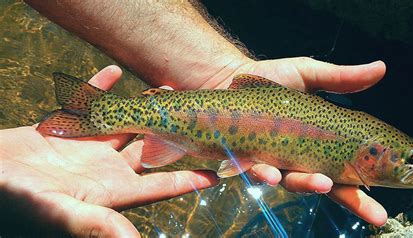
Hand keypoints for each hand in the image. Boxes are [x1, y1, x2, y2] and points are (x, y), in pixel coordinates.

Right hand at [0, 66, 217, 236]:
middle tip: (197, 115)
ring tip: (167, 90)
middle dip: (173, 134)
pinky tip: (112, 73)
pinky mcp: (65, 131)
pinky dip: (98, 89)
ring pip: (124, 124)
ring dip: (144, 107)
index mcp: (111, 190)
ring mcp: (86, 149)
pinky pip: (87, 105)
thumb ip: (96, 223)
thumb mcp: (58, 212)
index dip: (189, 178)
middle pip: (150, 150)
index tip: (217, 171)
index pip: (161, 185)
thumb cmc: (15, 201)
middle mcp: (105, 169)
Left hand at [204, 57, 387, 225]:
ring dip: (307, 184)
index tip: (391, 204)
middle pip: (329, 187)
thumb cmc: (273, 79)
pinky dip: (263, 174)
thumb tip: (381, 68)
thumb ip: (341, 79)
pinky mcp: (247, 159)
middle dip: (353, 202)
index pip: (348, 172)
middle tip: (377, 215)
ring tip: (321, 182)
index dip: (368, 189)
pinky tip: (269, 171)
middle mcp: (299, 159)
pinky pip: (255, 173)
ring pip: (293, 182)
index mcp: (320, 144)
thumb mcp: (309, 74)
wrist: (230, 76)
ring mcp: (273, 161)